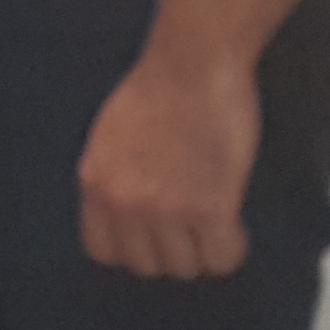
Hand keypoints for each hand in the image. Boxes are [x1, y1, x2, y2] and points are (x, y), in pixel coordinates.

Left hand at [77, 47, 258, 279]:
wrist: (194, 62)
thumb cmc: (158, 87)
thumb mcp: (110, 138)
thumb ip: (115, 180)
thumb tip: (129, 220)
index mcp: (95, 183)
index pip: (103, 252)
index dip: (134, 248)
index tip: (154, 237)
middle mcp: (124, 201)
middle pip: (148, 265)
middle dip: (172, 250)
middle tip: (193, 228)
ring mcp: (166, 208)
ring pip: (186, 267)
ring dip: (203, 250)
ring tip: (214, 224)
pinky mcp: (210, 208)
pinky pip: (221, 258)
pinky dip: (231, 249)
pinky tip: (234, 227)